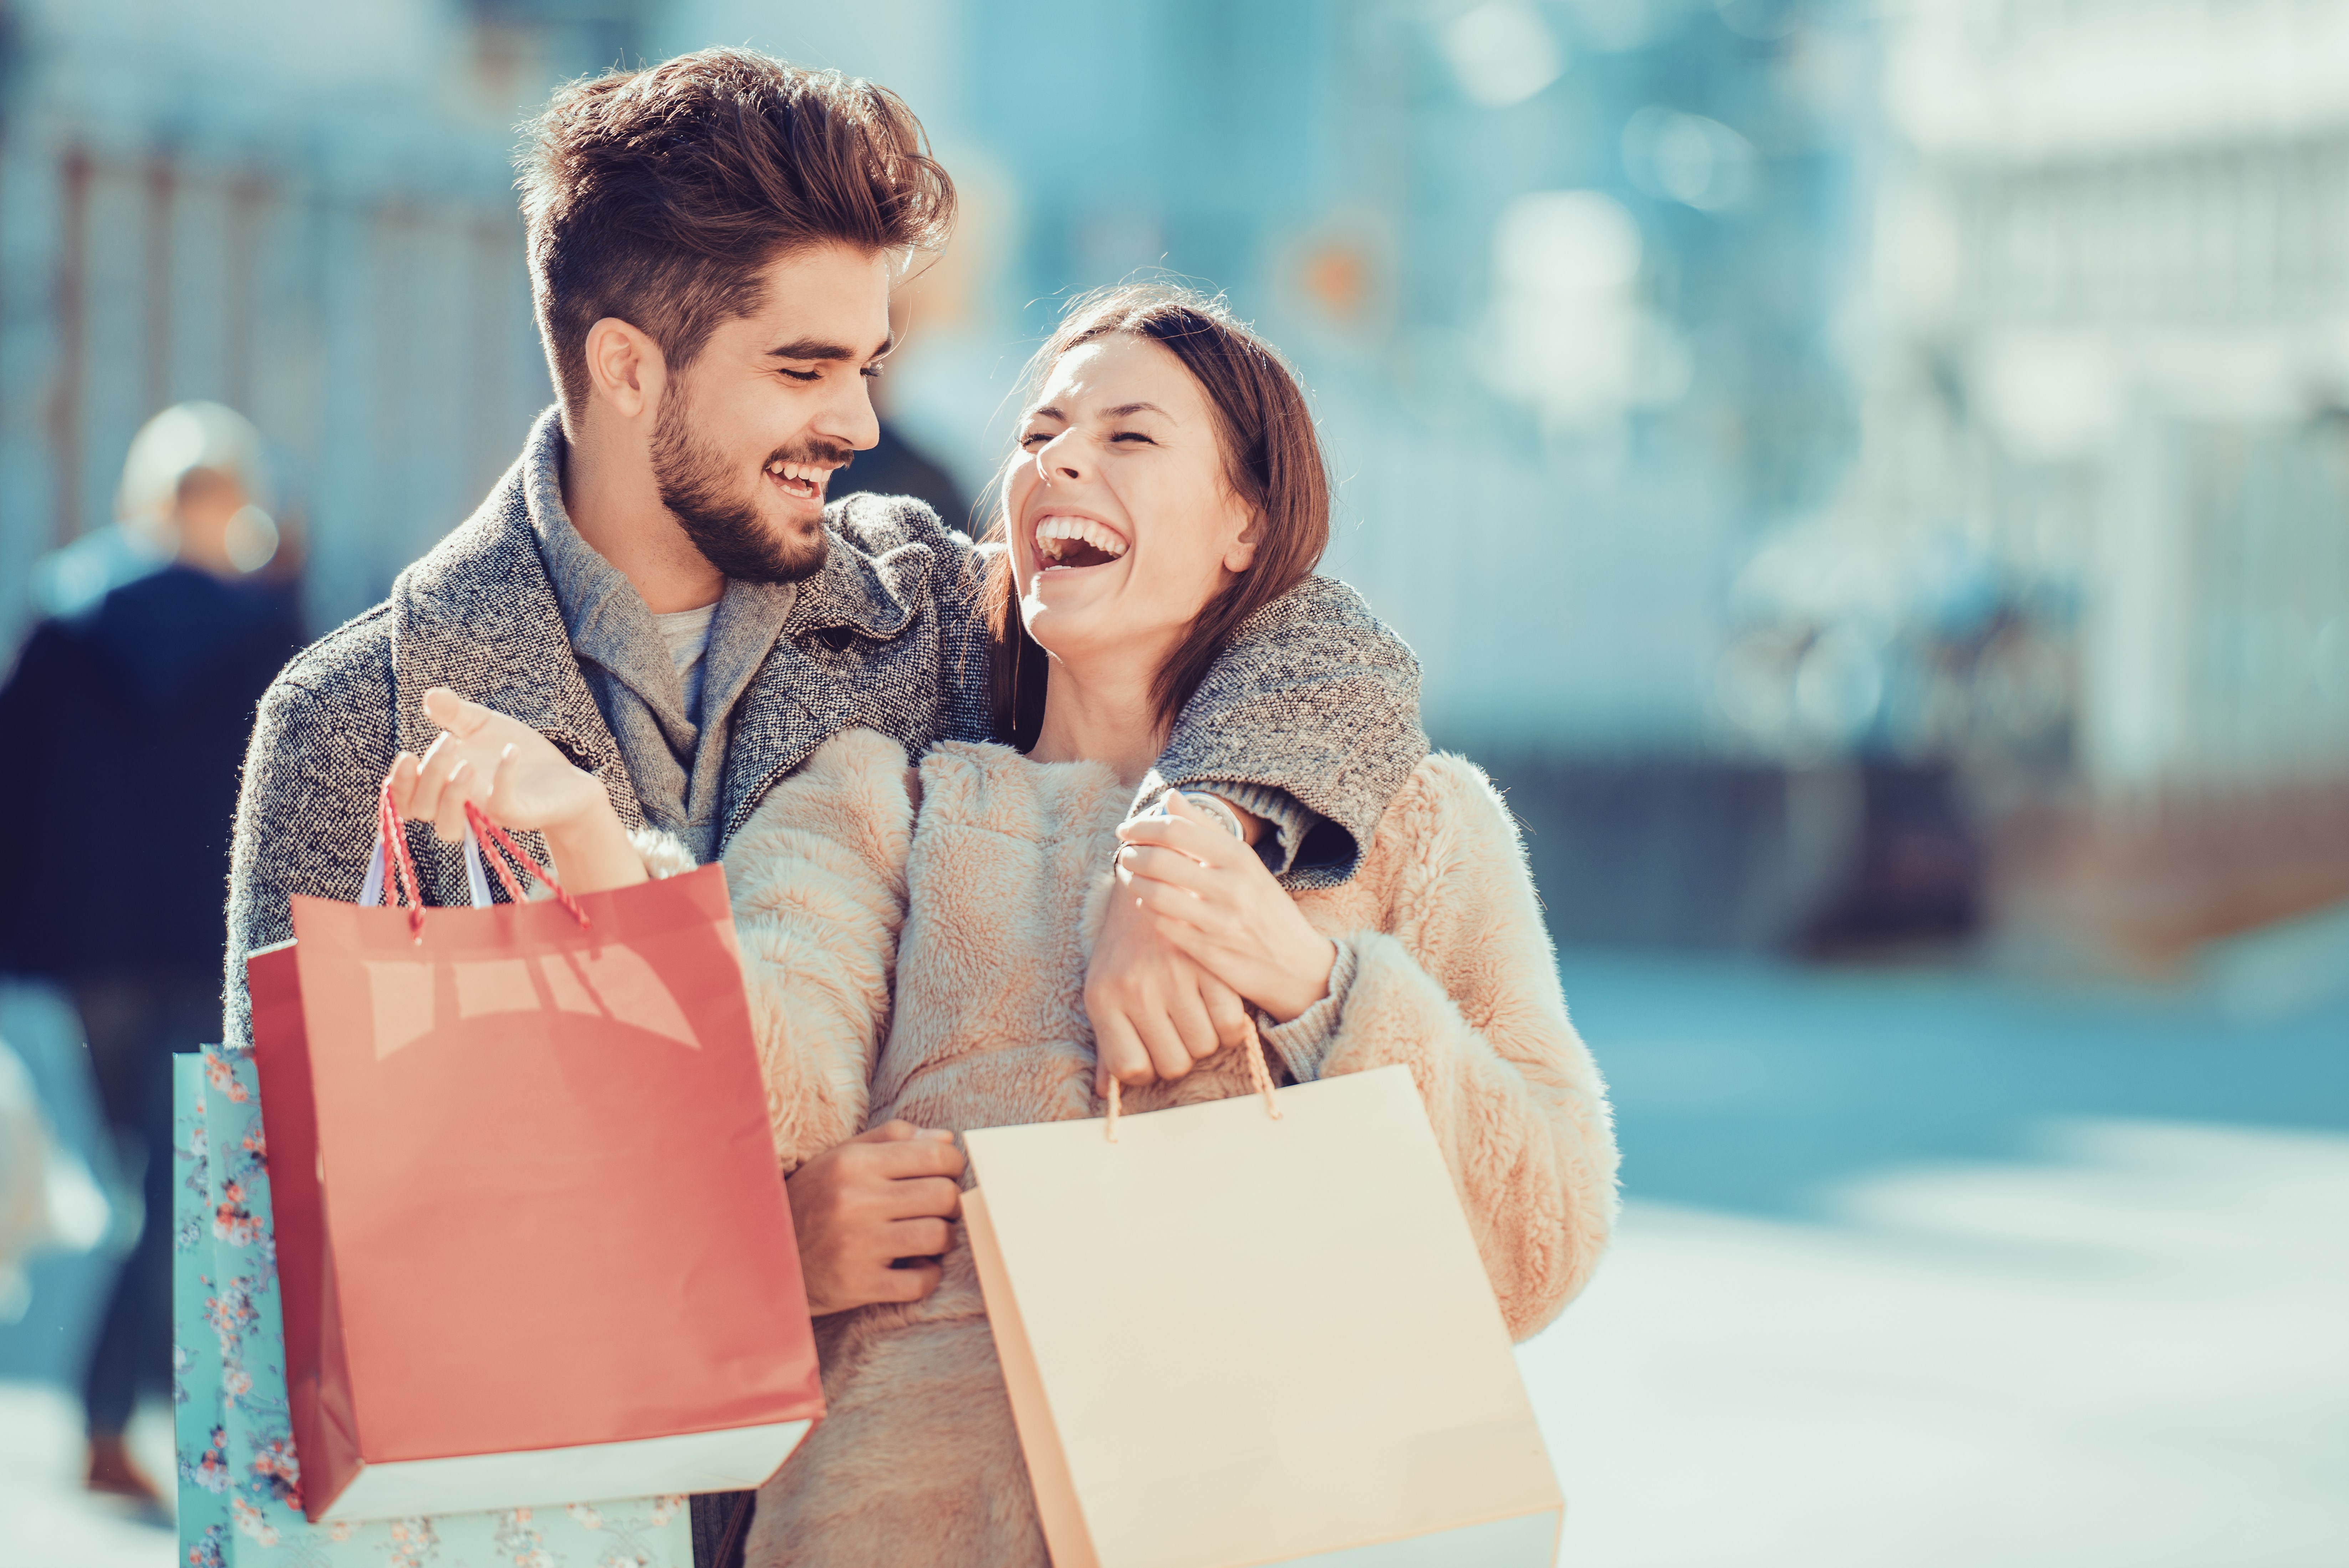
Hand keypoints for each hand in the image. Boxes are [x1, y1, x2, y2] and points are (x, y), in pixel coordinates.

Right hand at [385, 688, 643, 892]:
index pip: (406, 801)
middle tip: (449, 741)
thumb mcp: (483, 726)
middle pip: (423, 808)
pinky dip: (502, 779)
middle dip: (428, 776)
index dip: (399, 785)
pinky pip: (501, 808)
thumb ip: (455, 714)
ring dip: (451, 794)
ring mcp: (486, 816)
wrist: (563, 778)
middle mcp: (460, 807)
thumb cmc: (515, 753)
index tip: (408, 755)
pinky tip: (511, 751)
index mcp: (444, 788)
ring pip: (449, 826)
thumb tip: (432, 696)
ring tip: (467, 763)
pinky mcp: (518, 816)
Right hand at [785, 1121, 964, 1314]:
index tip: (947, 1174)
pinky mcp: (858, 1284)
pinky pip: (921, 1282)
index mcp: (854, 1163)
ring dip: (942, 1238)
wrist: (764, 1253)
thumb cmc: (814, 1199)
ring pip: (939, 1237)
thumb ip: (894, 1139)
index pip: (935, 1157)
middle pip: (944, 1196)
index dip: (953, 1165)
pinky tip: (913, 1266)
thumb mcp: (843, 1157)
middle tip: (937, 1209)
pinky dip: (927, 1274)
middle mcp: (855, 1201)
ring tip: (927, 1237)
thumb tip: (945, 1139)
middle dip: (949, 1202)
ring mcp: (857, 1245)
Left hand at [1085, 864, 1251, 1092]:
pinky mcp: (1209, 963)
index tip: (1152, 1057)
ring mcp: (1173, 975)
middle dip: (1180, 1058)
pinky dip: (1231, 1026)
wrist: (1145, 883)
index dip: (1146, 1071)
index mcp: (1103, 998)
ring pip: (1204, 1046)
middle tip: (1180, 1037)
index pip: (1130, 1068)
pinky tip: (1221, 1010)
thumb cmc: (1123, 947)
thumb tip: (1105, 1093)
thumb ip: (1107, 1042)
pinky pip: (1231, 1023)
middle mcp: (1135, 989)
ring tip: (1200, 1019)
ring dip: (1207, 1041)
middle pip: (1173, 1064)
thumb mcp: (1103, 989)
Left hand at [1115, 792, 1335, 1023]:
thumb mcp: (1245, 864)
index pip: (1176, 830)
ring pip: (1154, 893)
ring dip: (1132, 881)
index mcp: (1240, 858)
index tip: (1127, 828)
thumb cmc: (1266, 908)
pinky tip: (1146, 902)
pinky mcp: (1207, 951)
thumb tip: (1170, 796)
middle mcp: (1231, 887)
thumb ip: (1205, 828)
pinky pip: (1161, 924)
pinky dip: (1146, 910)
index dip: (1142, 826)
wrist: (1298, 967)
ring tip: (1129, 875)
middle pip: (1159, 859)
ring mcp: (1218, 921)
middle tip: (1124, 852)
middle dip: (1131, 853)